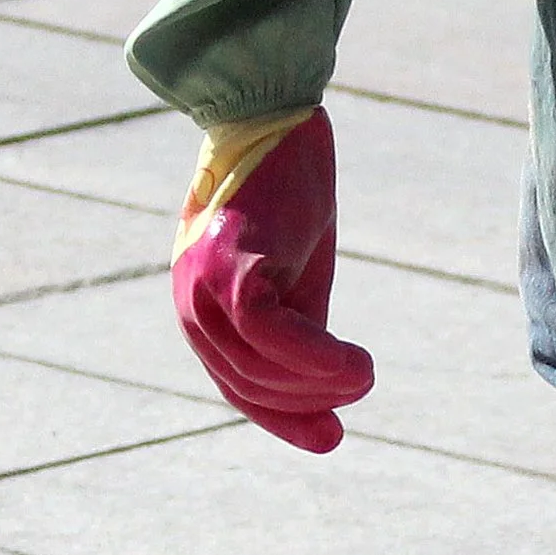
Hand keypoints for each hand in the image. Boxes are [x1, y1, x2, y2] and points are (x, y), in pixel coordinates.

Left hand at [171, 108, 375, 451]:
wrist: (275, 117)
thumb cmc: (289, 192)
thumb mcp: (293, 273)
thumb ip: (295, 325)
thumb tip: (325, 384)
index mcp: (200, 307)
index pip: (236, 384)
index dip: (284, 418)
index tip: (330, 438)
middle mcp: (191, 302)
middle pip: (247, 383)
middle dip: (306, 404)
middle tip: (357, 395)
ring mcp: (205, 287)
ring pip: (261, 367)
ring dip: (321, 384)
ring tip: (364, 377)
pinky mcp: (234, 267)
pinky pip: (275, 335)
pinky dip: (319, 359)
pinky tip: (357, 364)